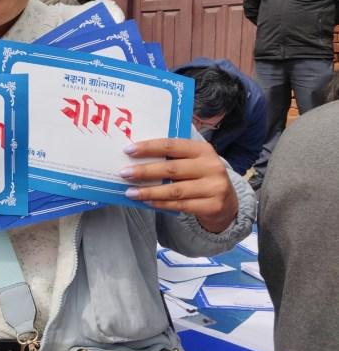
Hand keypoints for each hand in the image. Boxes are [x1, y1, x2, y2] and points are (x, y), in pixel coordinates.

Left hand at [119, 138, 237, 232]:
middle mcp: (211, 166)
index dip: (149, 147)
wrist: (226, 201)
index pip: (172, 145)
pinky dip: (161, 204)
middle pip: (171, 169)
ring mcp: (214, 187)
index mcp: (203, 149)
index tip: (128, 150)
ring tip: (130, 192)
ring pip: (174, 190)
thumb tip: (136, 156)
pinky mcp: (212, 206)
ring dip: (149, 191)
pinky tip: (146, 202)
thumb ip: (172, 157)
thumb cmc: (200, 176)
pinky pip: (180, 205)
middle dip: (145, 171)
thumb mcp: (193, 161)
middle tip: (124, 173)